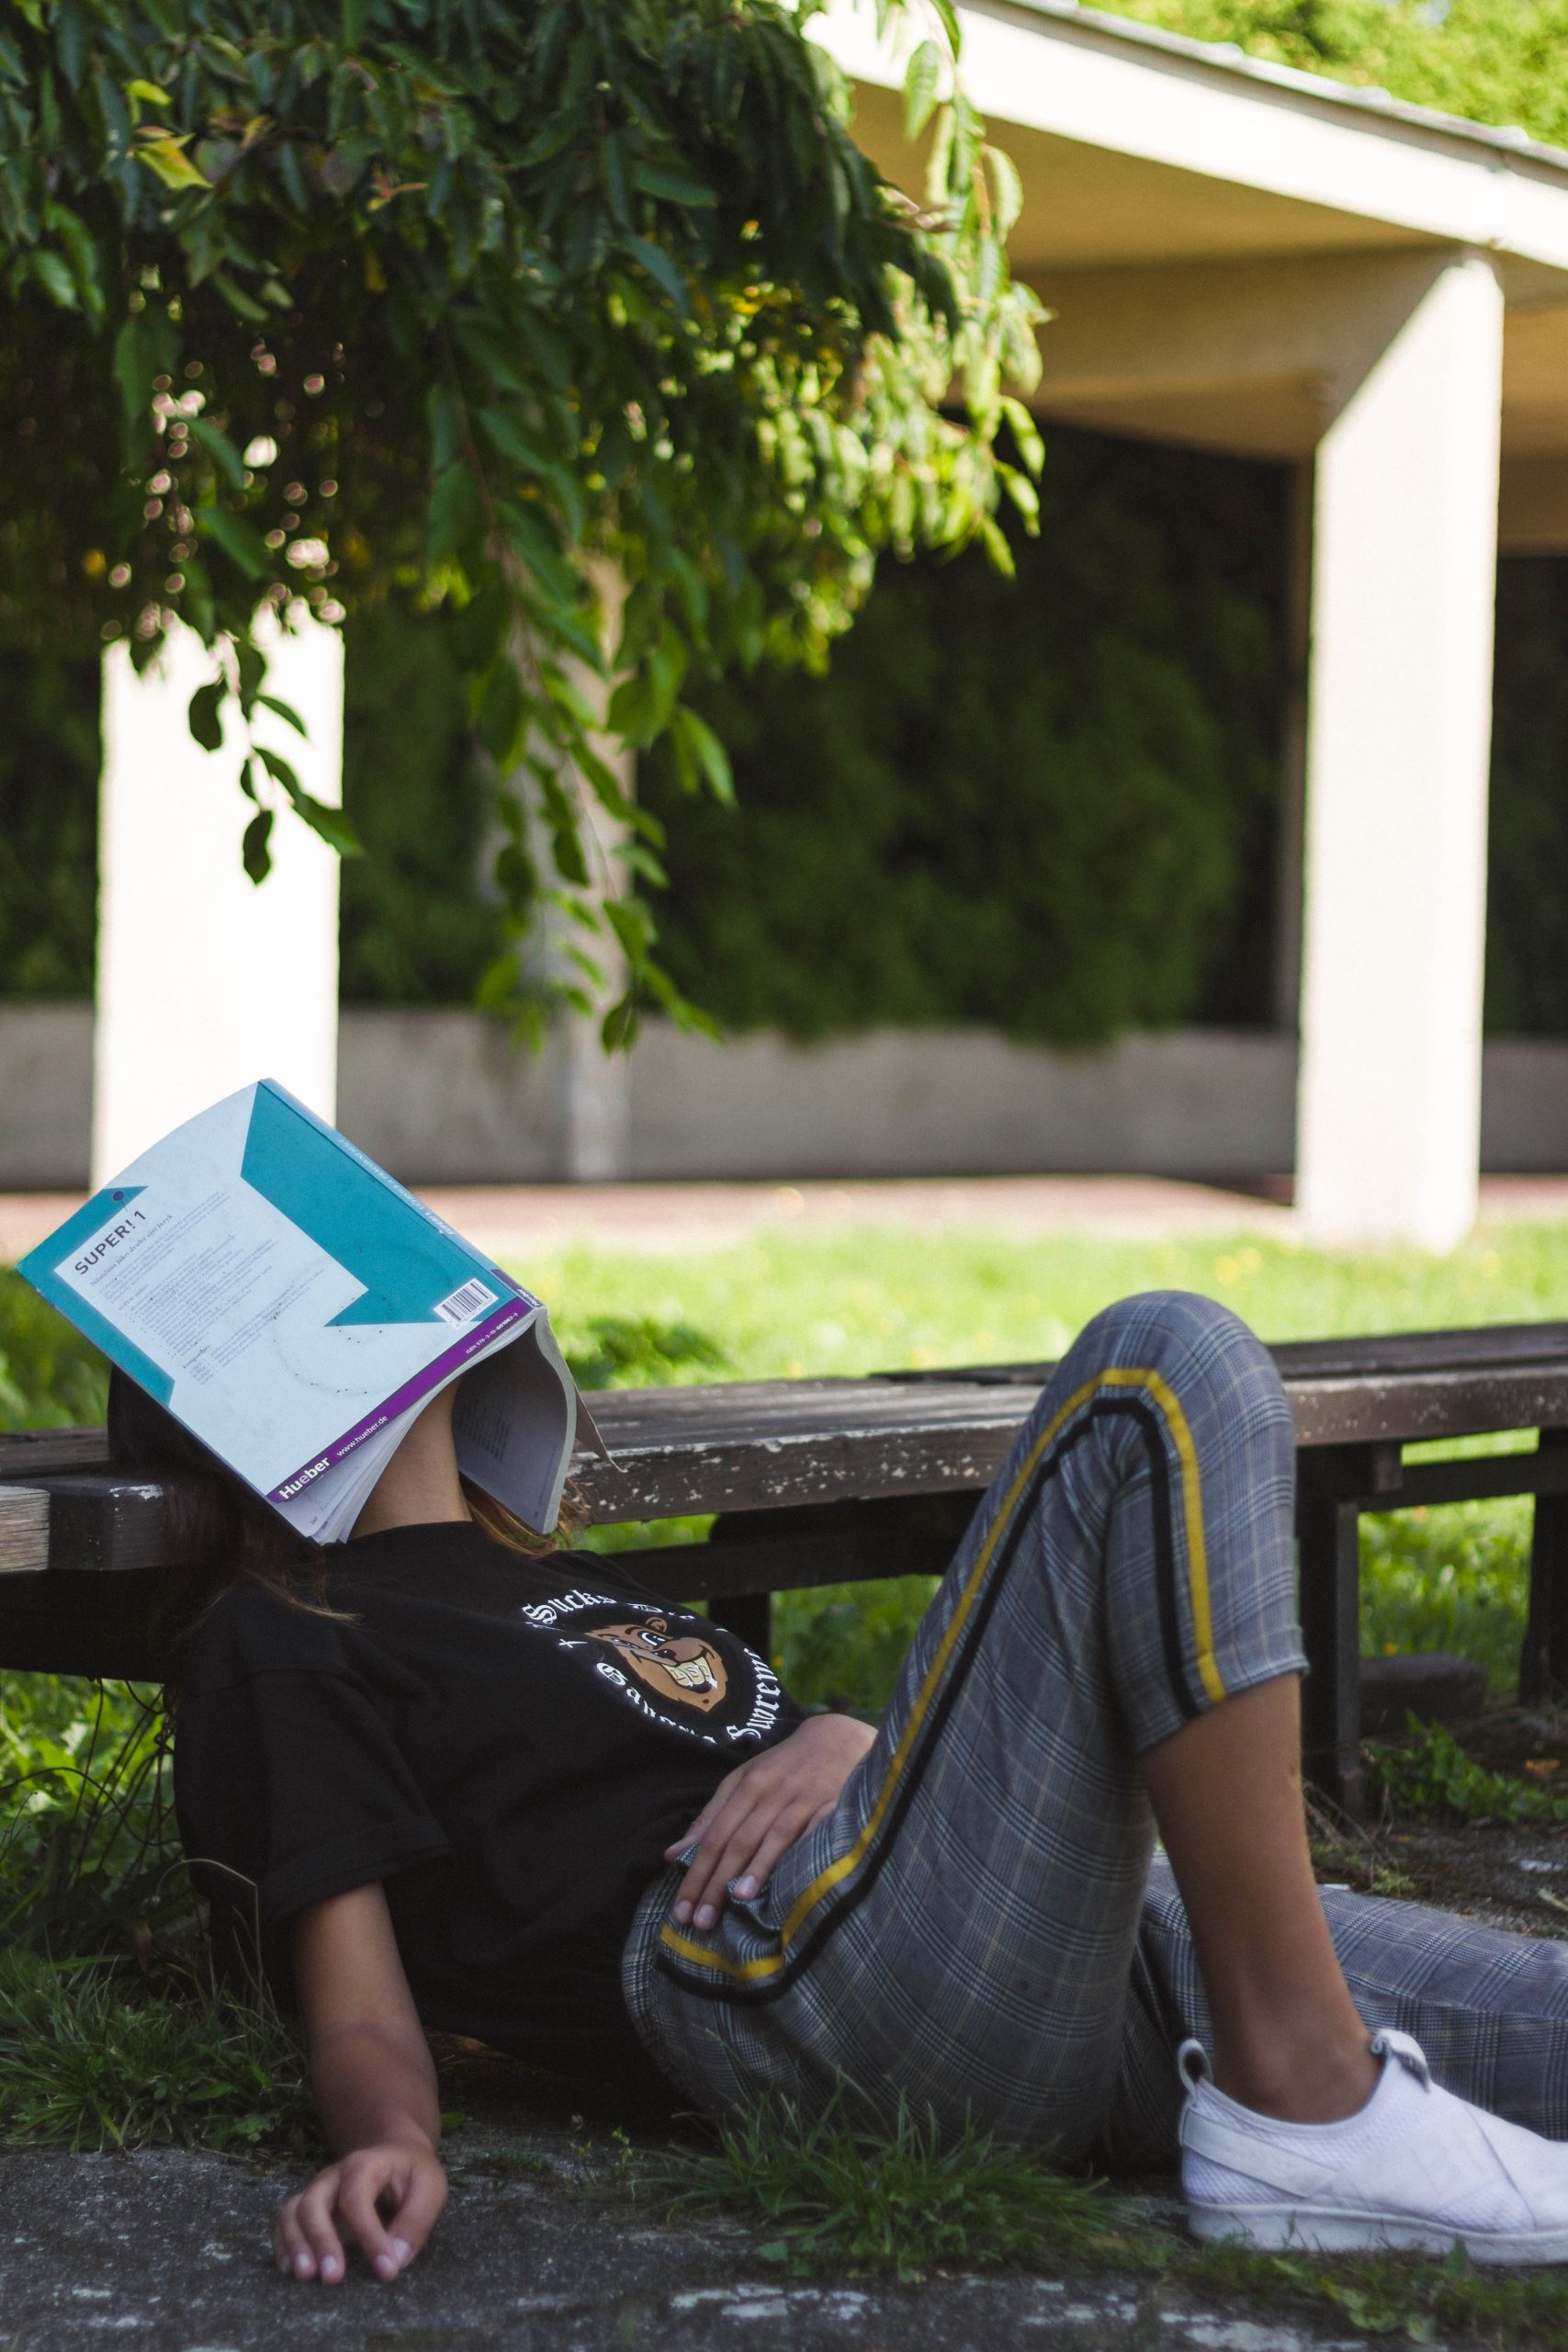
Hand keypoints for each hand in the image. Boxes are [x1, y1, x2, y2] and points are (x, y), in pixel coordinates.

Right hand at [274, 2140, 446, 2284]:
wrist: (395, 2153)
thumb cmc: (413, 2174)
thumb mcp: (430, 2187)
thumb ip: (416, 2221)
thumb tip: (394, 2260)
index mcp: (365, 2165)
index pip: (357, 2198)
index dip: (369, 2236)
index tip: (386, 2270)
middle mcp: (333, 2176)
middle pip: (314, 2203)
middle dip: (321, 2241)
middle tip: (333, 2278)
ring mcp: (318, 2191)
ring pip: (293, 2212)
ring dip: (296, 2245)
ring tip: (306, 2276)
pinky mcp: (309, 2207)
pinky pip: (285, 2222)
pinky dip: (284, 2245)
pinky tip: (290, 2270)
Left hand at [665, 1713, 876, 1931]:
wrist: (836, 1738)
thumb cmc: (783, 1766)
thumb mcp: (742, 1781)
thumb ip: (710, 1817)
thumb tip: (671, 1855)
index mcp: (745, 1785)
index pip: (713, 1837)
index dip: (695, 1874)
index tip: (680, 1910)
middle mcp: (771, 1792)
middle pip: (737, 1841)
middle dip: (716, 1883)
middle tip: (700, 1922)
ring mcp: (802, 1799)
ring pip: (772, 1837)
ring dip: (754, 1869)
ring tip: (737, 1902)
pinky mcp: (833, 1805)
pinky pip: (813, 1834)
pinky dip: (799, 1855)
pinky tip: (790, 1880)